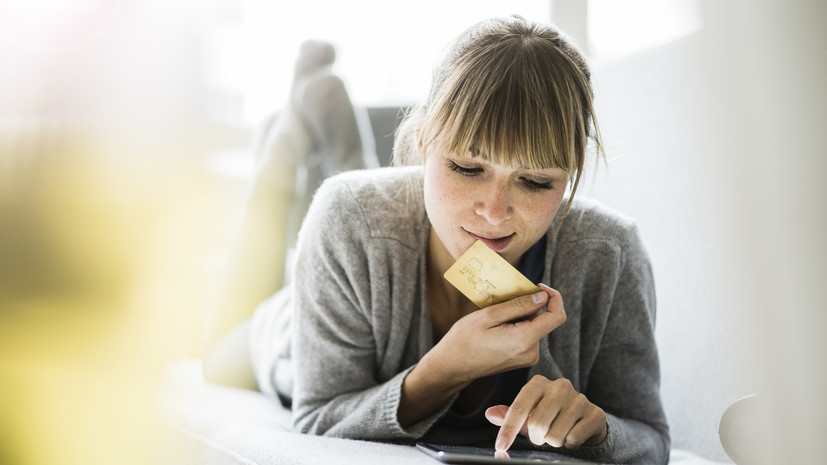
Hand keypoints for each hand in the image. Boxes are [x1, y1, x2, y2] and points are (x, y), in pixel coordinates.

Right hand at [429, 283, 565, 383]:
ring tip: (496, 316)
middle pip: (543, 319)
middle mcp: (531, 352)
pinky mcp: (522, 359)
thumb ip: (519, 306)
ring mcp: (527, 358)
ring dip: (520, 315)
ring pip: (534, 326)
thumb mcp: (489, 316)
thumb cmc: (465, 340)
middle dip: (528, 306)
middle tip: (504, 300)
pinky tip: (497, 326)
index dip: (554, 297)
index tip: (538, 286)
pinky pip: (527, 335)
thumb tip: (542, 297)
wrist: (452, 366)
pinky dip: (517, 325)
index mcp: (524, 340)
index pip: (557, 316)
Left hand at [485, 375, 607, 450]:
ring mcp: (579, 398)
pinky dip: (570, 444)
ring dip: (553, 441)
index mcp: (538, 383)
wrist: (585, 418)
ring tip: (557, 433)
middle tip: (541, 437)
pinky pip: (573, 439)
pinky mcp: (595, 413)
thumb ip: (509, 414)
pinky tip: (572, 434)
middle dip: (536, 438)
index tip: (501, 446)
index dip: (508, 430)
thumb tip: (490, 414)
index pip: (519, 408)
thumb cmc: (550, 415)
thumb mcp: (528, 414)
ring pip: (555, 435)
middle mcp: (559, 386)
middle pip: (538, 424)